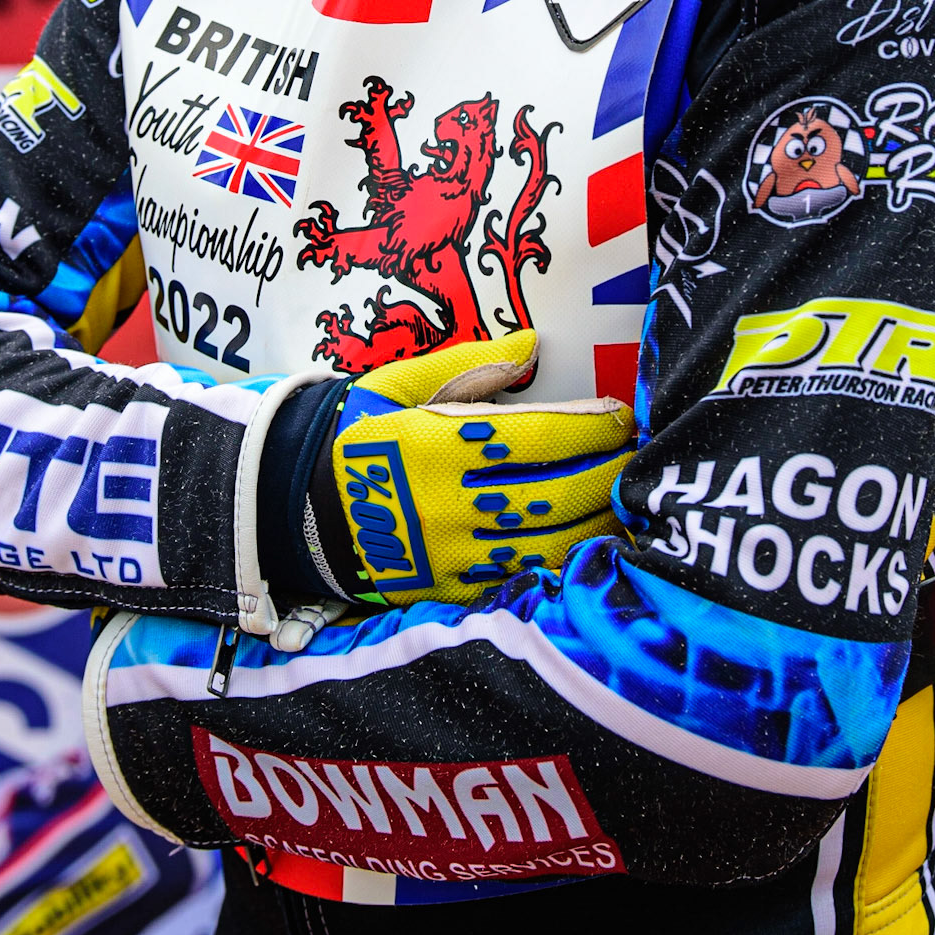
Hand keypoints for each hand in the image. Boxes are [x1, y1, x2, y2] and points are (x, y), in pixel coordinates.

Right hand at [319, 332, 635, 606]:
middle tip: (642, 459)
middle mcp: (453, 505)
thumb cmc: (354, 433)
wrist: (292, 508)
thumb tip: (533, 344)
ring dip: (597, 525)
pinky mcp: (450, 590)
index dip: (593, 429)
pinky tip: (587, 545)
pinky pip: (520, 579)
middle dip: (609, 477)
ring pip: (548, 546)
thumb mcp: (400, 384)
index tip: (624, 417)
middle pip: (557, 495)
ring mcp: (453, 554)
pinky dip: (560, 563)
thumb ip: (471, 365)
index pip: (541, 438)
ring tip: (626, 504)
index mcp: (441, 445)